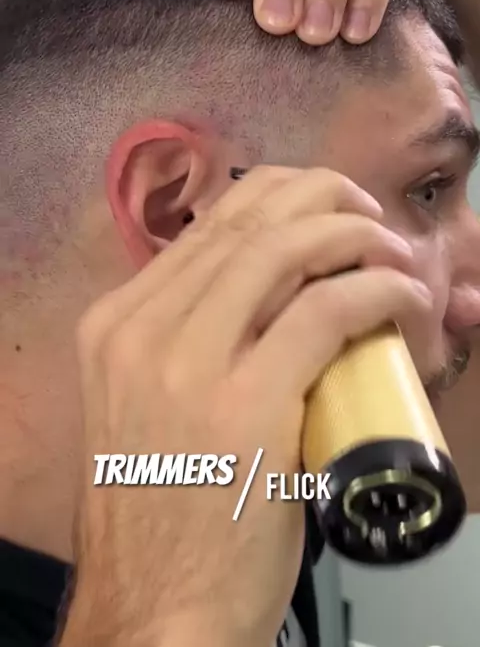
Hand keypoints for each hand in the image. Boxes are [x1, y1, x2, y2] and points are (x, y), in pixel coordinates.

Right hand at [62, 166, 429, 646]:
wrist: (155, 606)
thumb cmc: (160, 509)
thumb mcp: (148, 403)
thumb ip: (188, 341)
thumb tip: (267, 294)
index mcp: (116, 323)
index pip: (207, 228)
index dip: (277, 199)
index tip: (323, 209)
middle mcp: (141, 329)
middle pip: (245, 223)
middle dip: (320, 198)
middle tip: (364, 215)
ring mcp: (187, 364)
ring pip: (285, 251)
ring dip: (355, 236)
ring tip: (391, 251)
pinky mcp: (245, 404)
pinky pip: (325, 313)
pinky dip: (376, 291)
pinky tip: (403, 298)